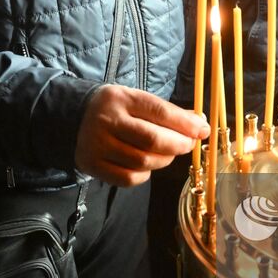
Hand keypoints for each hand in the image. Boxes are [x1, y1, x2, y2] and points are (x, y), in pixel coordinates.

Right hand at [75, 85, 208, 186]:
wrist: (74, 117)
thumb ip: (167, 112)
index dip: (185, 124)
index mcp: (121, 98)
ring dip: (163, 161)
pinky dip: (144, 175)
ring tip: (167, 154)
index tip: (202, 130)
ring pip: (142, 162)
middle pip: (152, 140)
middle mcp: (107, 121)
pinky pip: (128, 178)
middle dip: (178, 144)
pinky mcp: (93, 165)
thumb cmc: (116, 109)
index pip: (158, 112)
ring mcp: (98, 145)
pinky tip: (146, 166)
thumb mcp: (137, 100)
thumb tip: (199, 123)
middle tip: (188, 144)